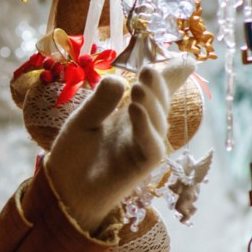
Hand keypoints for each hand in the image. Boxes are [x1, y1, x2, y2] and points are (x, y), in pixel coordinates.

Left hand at [45, 56, 194, 233]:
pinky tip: (135, 110)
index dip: (171, 77)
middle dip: (159, 85)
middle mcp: (143, 129)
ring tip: (138, 86)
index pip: (154, 93)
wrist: (63, 190)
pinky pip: (151, 145)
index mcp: (130, 116)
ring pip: (158, 122)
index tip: (187, 61)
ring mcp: (145, 147)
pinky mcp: (143, 166)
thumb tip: (118, 79)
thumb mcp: (82, 121)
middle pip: (159, 104)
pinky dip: (145, 127)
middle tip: (149, 68)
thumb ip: (100, 102)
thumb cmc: (74, 155)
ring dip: (150, 103)